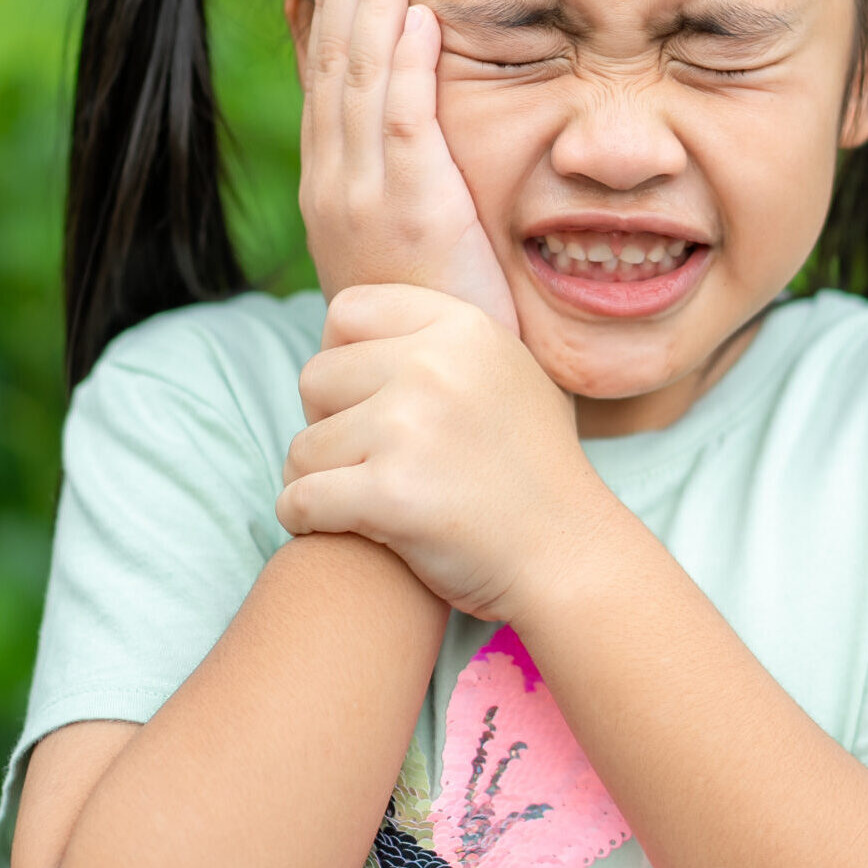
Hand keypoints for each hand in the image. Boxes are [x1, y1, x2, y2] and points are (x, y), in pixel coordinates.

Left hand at [277, 284, 614, 623]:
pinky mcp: (389, 494)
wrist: (569, 556)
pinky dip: (302, 518)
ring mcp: (410, 428)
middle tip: (363, 458)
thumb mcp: (508, 374)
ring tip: (355, 499)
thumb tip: (353, 320)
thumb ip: (446, 341)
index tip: (363, 399)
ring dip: (315, 478)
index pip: (348, 311)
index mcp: (463, 327)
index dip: (342, 357)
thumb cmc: (531, 471)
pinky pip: (298, 498)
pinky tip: (327, 526)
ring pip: (303, 446)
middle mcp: (434, 366)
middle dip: (327, 423)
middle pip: (316, 377)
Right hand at [296, 0, 518, 333]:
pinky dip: (407, 63)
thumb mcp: (408, 253)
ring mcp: (364, 198)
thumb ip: (403, 192)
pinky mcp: (411, 213)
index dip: (329, 8)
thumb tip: (408, 143)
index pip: (325, 80)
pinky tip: (417, 11)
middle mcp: (335, 185)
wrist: (424, 406)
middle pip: (334, 60)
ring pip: (361, 75)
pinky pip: (404, 121)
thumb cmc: (432, 332)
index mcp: (334, 189)